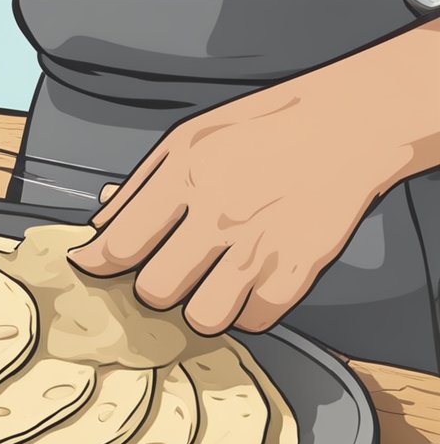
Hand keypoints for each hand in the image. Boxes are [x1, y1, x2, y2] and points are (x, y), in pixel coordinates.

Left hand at [68, 79, 407, 335]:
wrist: (350, 124)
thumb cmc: (262, 129)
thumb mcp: (188, 138)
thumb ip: (138, 187)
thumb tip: (98, 228)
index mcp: (186, 176)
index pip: (121, 245)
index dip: (98, 265)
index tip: (94, 267)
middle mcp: (220, 213)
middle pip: (155, 292)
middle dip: (154, 289)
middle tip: (168, 273)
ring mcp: (262, 244)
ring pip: (203, 317)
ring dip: (200, 308)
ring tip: (209, 286)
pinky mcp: (300, 267)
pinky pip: (255, 319)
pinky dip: (247, 311)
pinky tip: (248, 286)